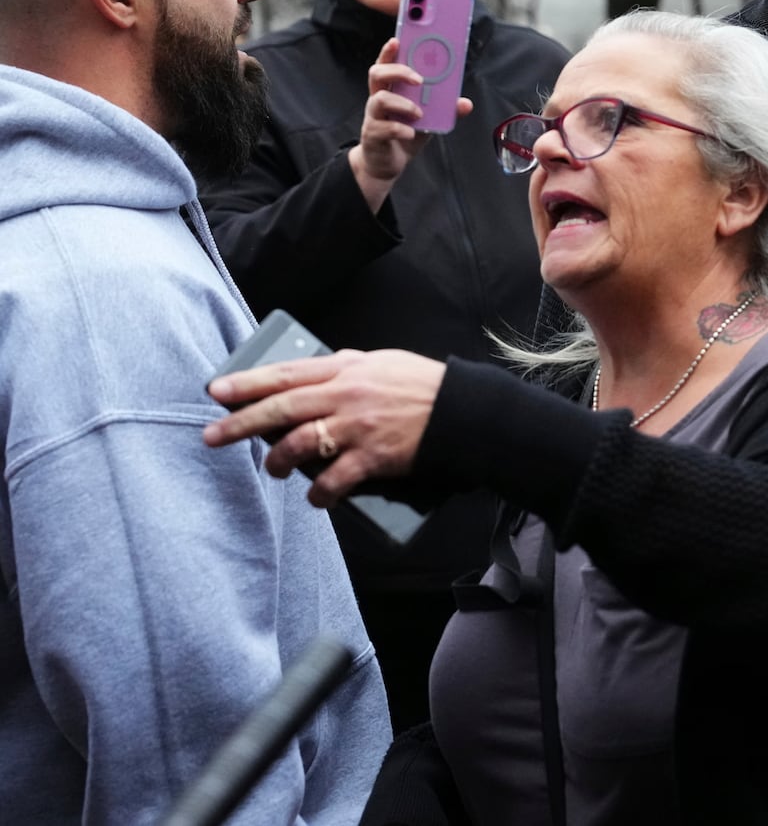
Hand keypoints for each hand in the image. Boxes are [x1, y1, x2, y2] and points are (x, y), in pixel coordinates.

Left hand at [204, 348, 445, 506]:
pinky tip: (316, 498)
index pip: (286, 374)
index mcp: (346, 369)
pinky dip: (319, 493)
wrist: (461, 411)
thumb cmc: (421, 385)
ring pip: (300, 444)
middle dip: (241, 424)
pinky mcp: (373, 457)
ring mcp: (358, 427)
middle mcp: (346, 396)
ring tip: (273, 469)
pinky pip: (333, 479)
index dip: (248, 383)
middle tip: (212, 436)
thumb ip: (342, 371)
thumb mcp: (379, 364)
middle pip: (282, 409)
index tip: (217, 390)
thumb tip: (305, 382)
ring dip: (278, 461)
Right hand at [347, 37, 473, 212]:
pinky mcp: (372, 135)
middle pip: (377, 74)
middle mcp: (377, 98)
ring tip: (418, 113)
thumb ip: (445, 110)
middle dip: (398, 71)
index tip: (397, 40)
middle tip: (419, 79)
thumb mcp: (429, 120)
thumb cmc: (405, 133)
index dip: (389, 51)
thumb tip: (465, 103)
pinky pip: (383, 128)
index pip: (386, 63)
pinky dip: (399, 129)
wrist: (388, 163)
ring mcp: (373, 116)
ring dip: (402, 104)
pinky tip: (411, 133)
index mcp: (391, 89)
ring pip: (378, 100)